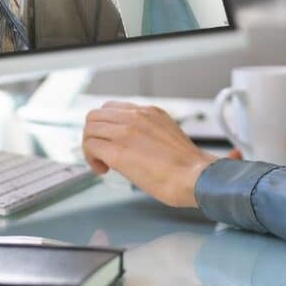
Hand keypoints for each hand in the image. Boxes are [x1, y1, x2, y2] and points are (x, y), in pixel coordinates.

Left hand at [82, 102, 217, 207]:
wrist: (196, 177)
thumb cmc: (187, 166)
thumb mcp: (167, 134)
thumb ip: (148, 132)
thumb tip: (134, 144)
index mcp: (149, 112)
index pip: (112, 108)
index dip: (105, 126)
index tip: (109, 140)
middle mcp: (135, 116)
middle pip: (95, 115)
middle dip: (93, 135)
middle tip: (101, 153)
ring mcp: (125, 132)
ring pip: (89, 129)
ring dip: (90, 146)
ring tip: (102, 163)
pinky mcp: (118, 151)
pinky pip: (90, 146)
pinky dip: (91, 159)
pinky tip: (103, 170)